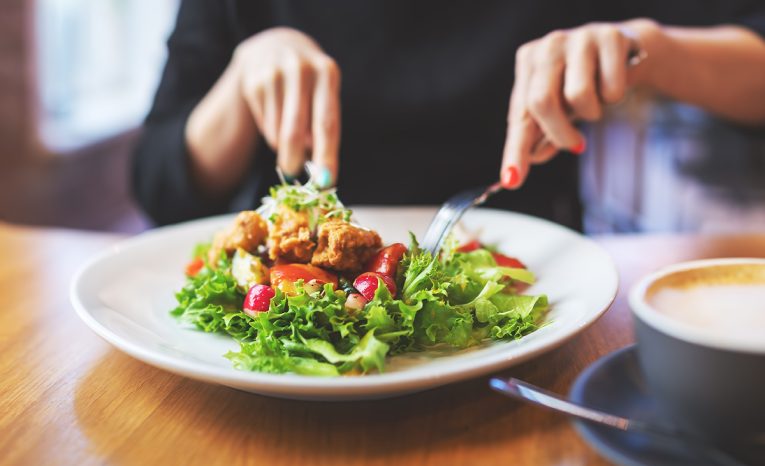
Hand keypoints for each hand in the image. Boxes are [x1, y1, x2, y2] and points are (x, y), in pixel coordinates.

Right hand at [234, 27, 340, 181]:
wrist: (275, 45)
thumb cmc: (309, 82)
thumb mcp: (323, 94)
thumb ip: (323, 127)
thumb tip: (319, 172)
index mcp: (327, 73)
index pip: (327, 123)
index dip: (327, 155)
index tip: (326, 182)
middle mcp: (301, 69)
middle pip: (295, 129)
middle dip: (294, 158)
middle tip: (293, 174)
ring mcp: (273, 73)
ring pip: (276, 130)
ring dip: (283, 144)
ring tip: (288, 130)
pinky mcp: (253, 81)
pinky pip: (263, 123)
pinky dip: (271, 130)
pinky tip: (275, 113)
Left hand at [500, 21, 647, 188]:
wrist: (627, 50)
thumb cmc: (584, 81)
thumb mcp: (559, 108)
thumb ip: (543, 133)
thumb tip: (533, 157)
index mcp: (528, 63)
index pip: (518, 115)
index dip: (515, 151)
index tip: (511, 180)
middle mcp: (548, 47)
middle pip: (541, 102)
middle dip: (560, 134)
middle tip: (575, 145)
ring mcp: (578, 39)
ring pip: (578, 95)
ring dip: (592, 113)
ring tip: (596, 103)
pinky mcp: (610, 38)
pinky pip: (611, 88)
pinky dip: (614, 97)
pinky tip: (613, 83)